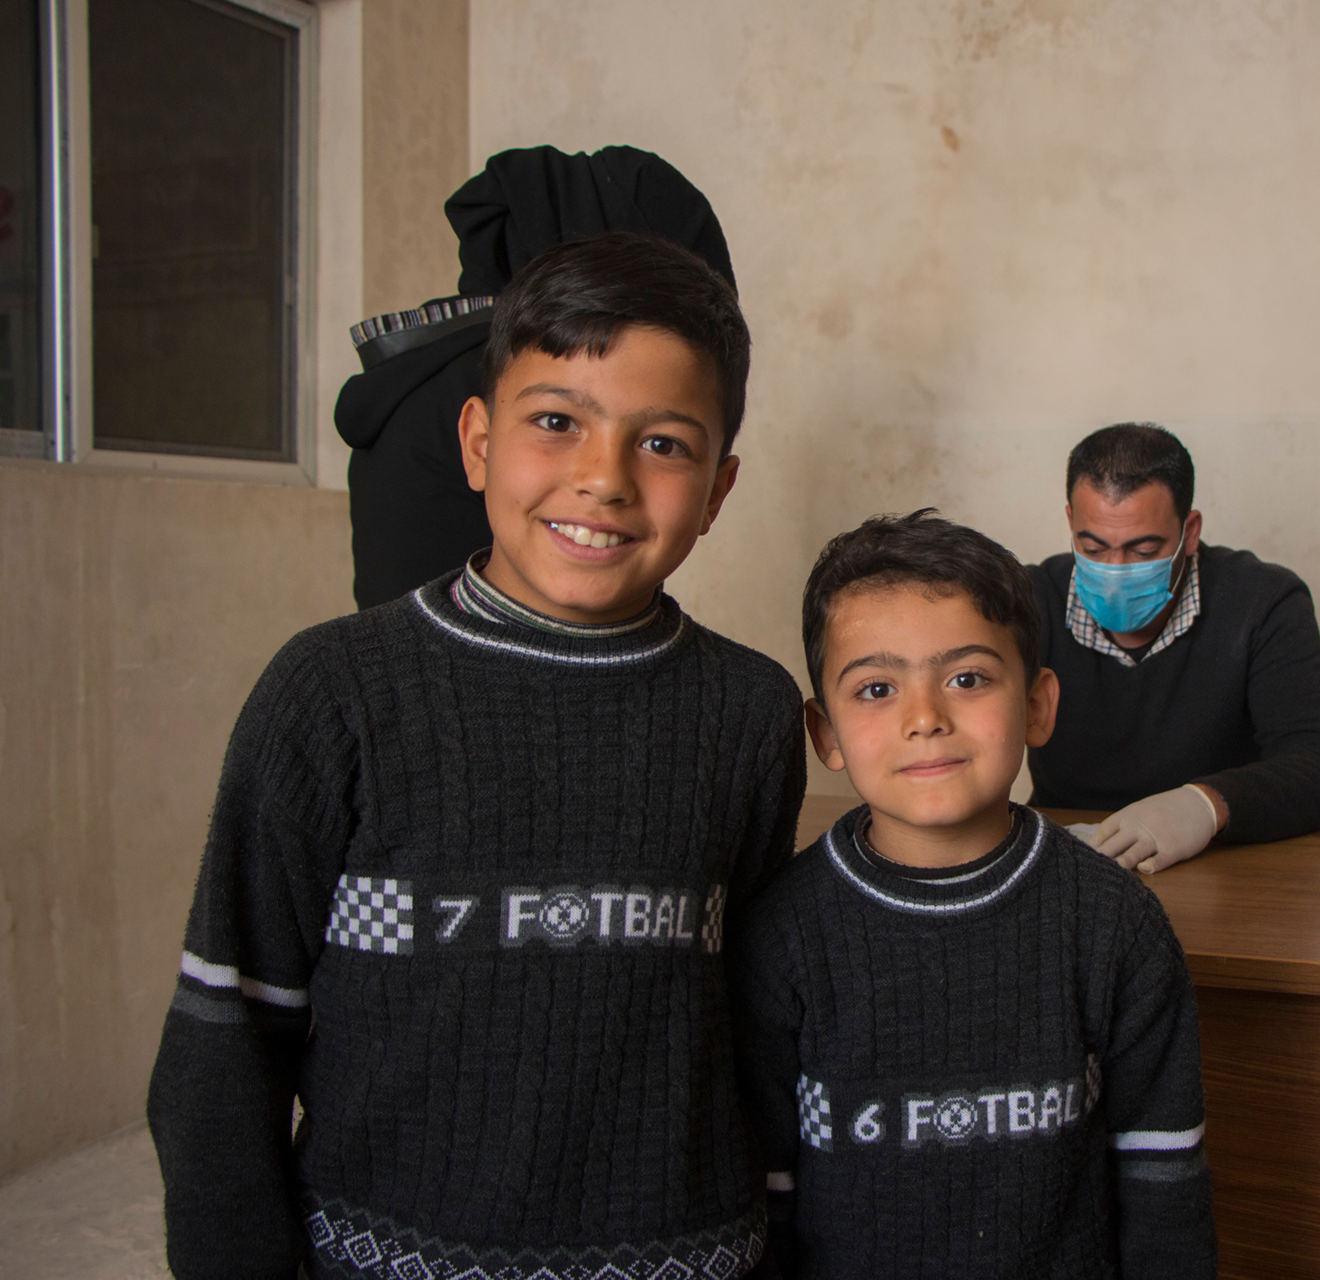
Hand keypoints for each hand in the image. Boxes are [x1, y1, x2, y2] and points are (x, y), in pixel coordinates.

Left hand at [1090, 785, 1221, 873]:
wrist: (1198, 804)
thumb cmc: (1166, 809)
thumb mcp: (1141, 809)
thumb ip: (1124, 823)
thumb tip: (1102, 840)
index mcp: (1128, 816)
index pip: (1105, 830)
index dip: (1094, 844)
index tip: (1086, 855)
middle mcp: (1138, 827)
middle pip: (1114, 845)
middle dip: (1101, 857)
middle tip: (1089, 869)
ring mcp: (1155, 838)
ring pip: (1132, 854)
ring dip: (1120, 864)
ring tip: (1108, 874)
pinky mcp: (1173, 849)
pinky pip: (1158, 861)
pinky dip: (1149, 866)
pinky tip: (1142, 869)